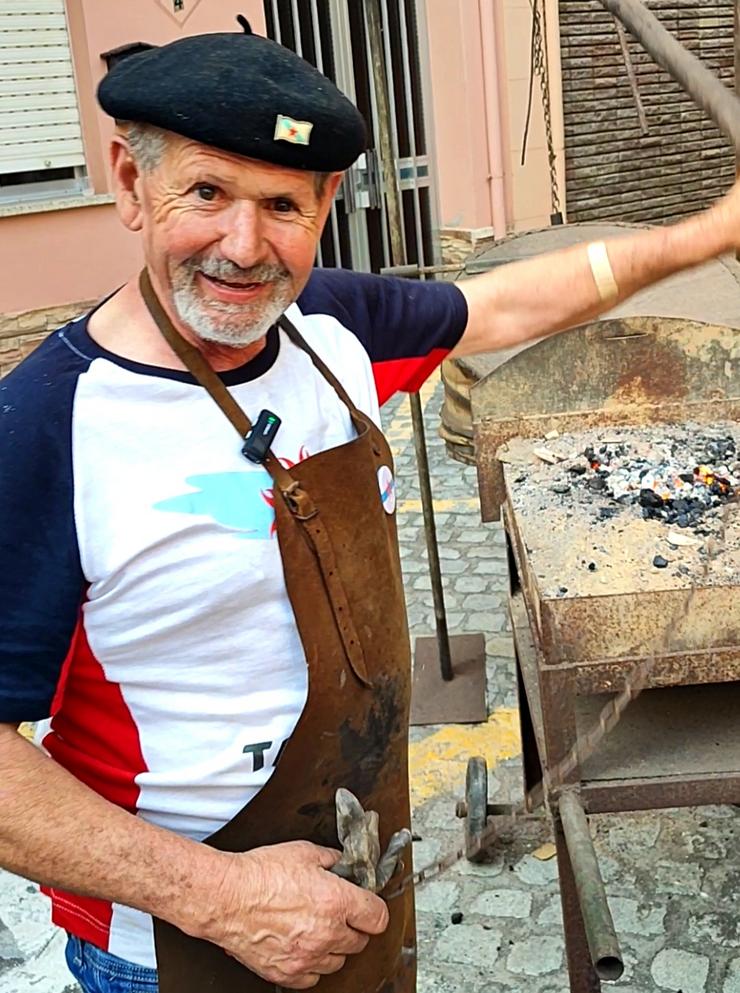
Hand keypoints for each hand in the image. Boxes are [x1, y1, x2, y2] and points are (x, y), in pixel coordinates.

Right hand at [204, 841, 388, 988]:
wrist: (226, 897)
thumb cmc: (260, 873)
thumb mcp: (302, 852)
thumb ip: (331, 860)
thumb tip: (342, 863)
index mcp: (337, 902)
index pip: (377, 918)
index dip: (373, 910)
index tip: (367, 907)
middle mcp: (327, 933)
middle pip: (360, 942)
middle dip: (353, 928)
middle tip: (339, 915)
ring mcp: (307, 957)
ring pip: (338, 962)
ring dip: (333, 948)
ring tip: (317, 930)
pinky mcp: (287, 972)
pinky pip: (313, 978)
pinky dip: (311, 965)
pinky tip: (302, 947)